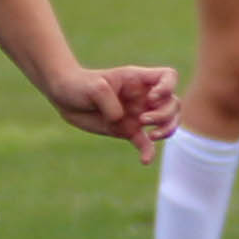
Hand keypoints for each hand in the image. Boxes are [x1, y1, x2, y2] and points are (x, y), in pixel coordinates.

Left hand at [48, 62, 178, 161]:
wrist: (65, 97)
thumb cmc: (79, 85)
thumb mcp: (92, 87)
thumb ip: (108, 100)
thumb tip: (120, 119)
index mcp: (138, 79)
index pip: (168, 77)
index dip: (167, 88)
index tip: (152, 98)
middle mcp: (143, 96)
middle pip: (173, 103)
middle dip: (165, 114)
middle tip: (143, 120)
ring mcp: (138, 114)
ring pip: (166, 122)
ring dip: (166, 130)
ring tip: (151, 136)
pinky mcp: (128, 130)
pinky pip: (145, 143)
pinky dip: (148, 152)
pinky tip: (145, 161)